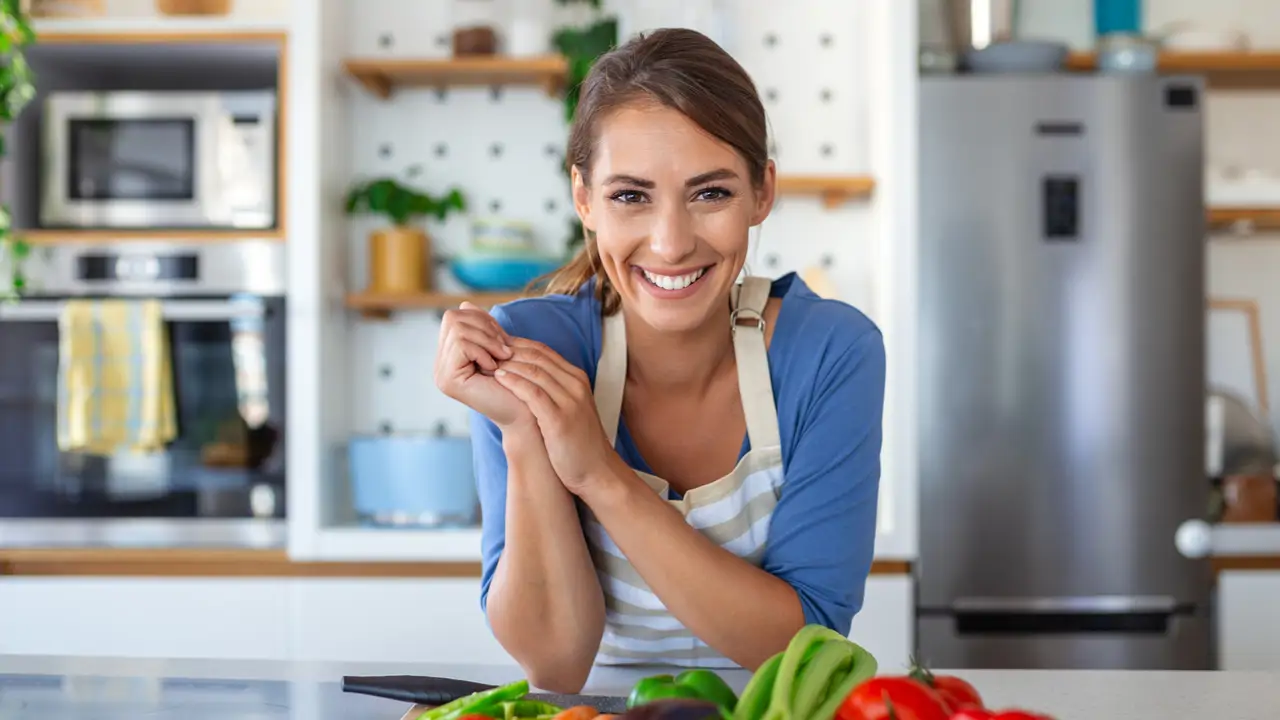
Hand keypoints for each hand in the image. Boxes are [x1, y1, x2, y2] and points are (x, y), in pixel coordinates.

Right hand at [434, 302, 529, 428]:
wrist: (527, 413)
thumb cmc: (518, 382)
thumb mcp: (498, 347)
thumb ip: (482, 328)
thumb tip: (466, 304)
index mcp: (450, 355)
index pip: (454, 317)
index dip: (480, 319)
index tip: (502, 338)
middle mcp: (440, 364)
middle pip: (452, 318)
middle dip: (483, 327)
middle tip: (503, 349)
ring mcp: (441, 373)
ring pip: (457, 329)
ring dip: (487, 340)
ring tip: (502, 358)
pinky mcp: (447, 380)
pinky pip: (462, 344)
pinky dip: (483, 351)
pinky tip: (495, 368)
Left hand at [494, 338, 615, 492]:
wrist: (597, 471)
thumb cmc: (577, 442)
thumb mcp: (568, 408)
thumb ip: (552, 390)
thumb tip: (522, 377)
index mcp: (577, 379)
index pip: (544, 350)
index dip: (517, 345)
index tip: (494, 346)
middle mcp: (575, 385)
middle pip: (537, 356)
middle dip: (508, 350)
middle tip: (485, 350)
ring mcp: (570, 401)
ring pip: (534, 370)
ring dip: (507, 364)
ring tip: (486, 362)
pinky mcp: (560, 419)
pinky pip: (533, 393)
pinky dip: (514, 382)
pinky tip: (498, 378)